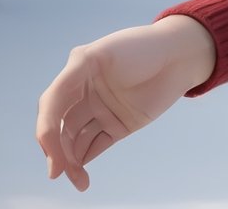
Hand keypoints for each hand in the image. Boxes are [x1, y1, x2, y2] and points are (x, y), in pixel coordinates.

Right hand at [35, 18, 210, 191]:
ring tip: (78, 181)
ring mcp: (101, 111)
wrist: (180, 54)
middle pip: (60, 128)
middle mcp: (84, 94)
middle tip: (58, 173)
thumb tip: (52, 98)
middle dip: (56, 151)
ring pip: (76, 141)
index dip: (47, 130)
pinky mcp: (118, 125)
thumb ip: (77, 70)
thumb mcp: (104, 52)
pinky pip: (95, 146)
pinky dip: (85, 160)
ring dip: (71, 161)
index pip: (51, 106)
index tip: (52, 152)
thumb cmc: (142, 46)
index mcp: (76, 74)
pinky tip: (81, 174)